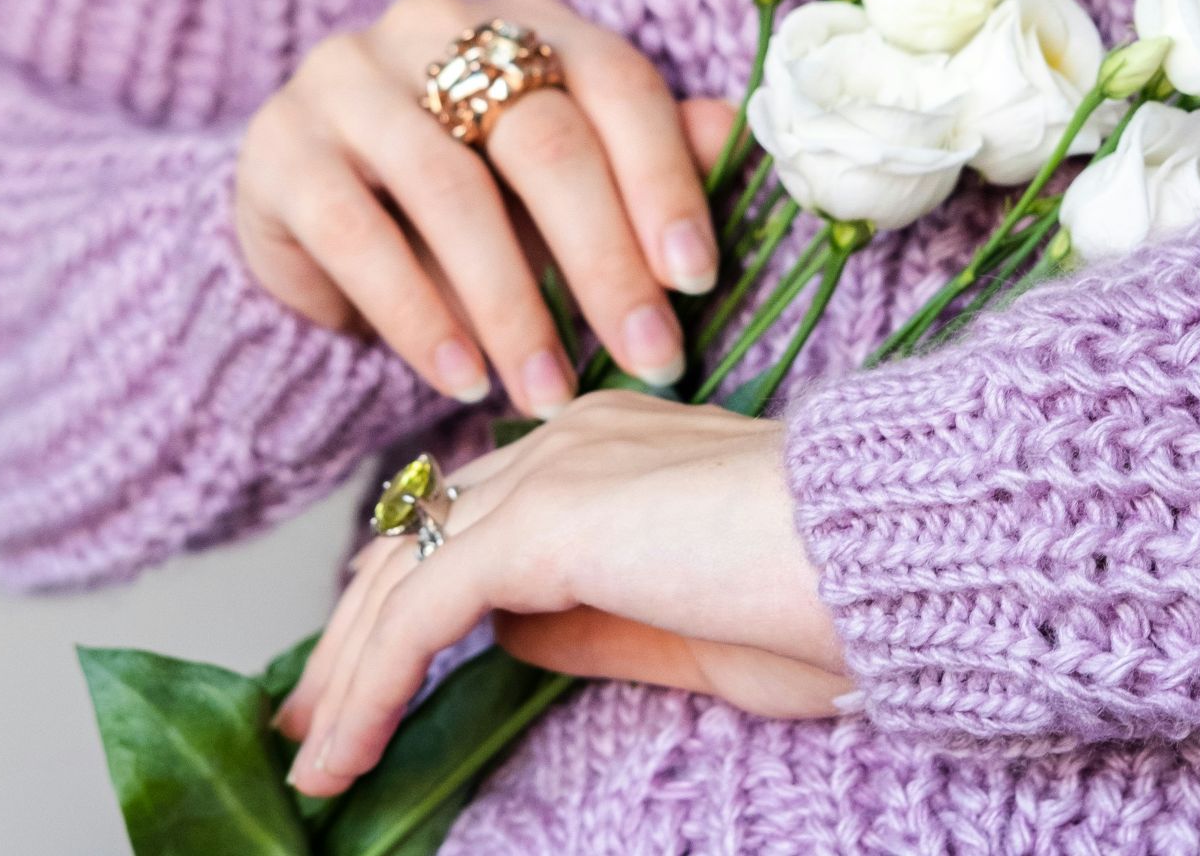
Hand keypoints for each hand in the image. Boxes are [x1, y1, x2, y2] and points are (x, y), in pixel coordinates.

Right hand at [235, 0, 728, 416]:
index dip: (663, 181)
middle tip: (649, 359)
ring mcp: (346, 80)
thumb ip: (642, 162)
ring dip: (512, 307)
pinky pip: (356, 235)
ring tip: (550, 394)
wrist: (318, 223)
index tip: (697, 280)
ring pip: (450, 190)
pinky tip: (462, 379)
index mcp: (527, 22)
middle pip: (541, 137)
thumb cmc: (473, 205)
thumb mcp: (563, 189)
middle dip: (604, 261)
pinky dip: (418, 317)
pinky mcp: (279, 149)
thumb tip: (729, 140)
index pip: (615, 82)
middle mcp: (434, 27)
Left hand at [273, 392, 852, 797]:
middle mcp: (565, 441)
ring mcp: (553, 469)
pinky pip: (422, 609)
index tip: (363, 678)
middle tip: (308, 725)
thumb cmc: (829, 599)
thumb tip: (506, 636)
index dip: (406, 598)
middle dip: (351, 636)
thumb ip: (588, 624)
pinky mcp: (545, 520)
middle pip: (418, 538)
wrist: (891, 559)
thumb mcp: (686, 632)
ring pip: (404, 572)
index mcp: (605, 450)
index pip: (471, 518)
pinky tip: (346, 751)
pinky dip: (371, 683)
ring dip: (347, 670)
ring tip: (314, 758)